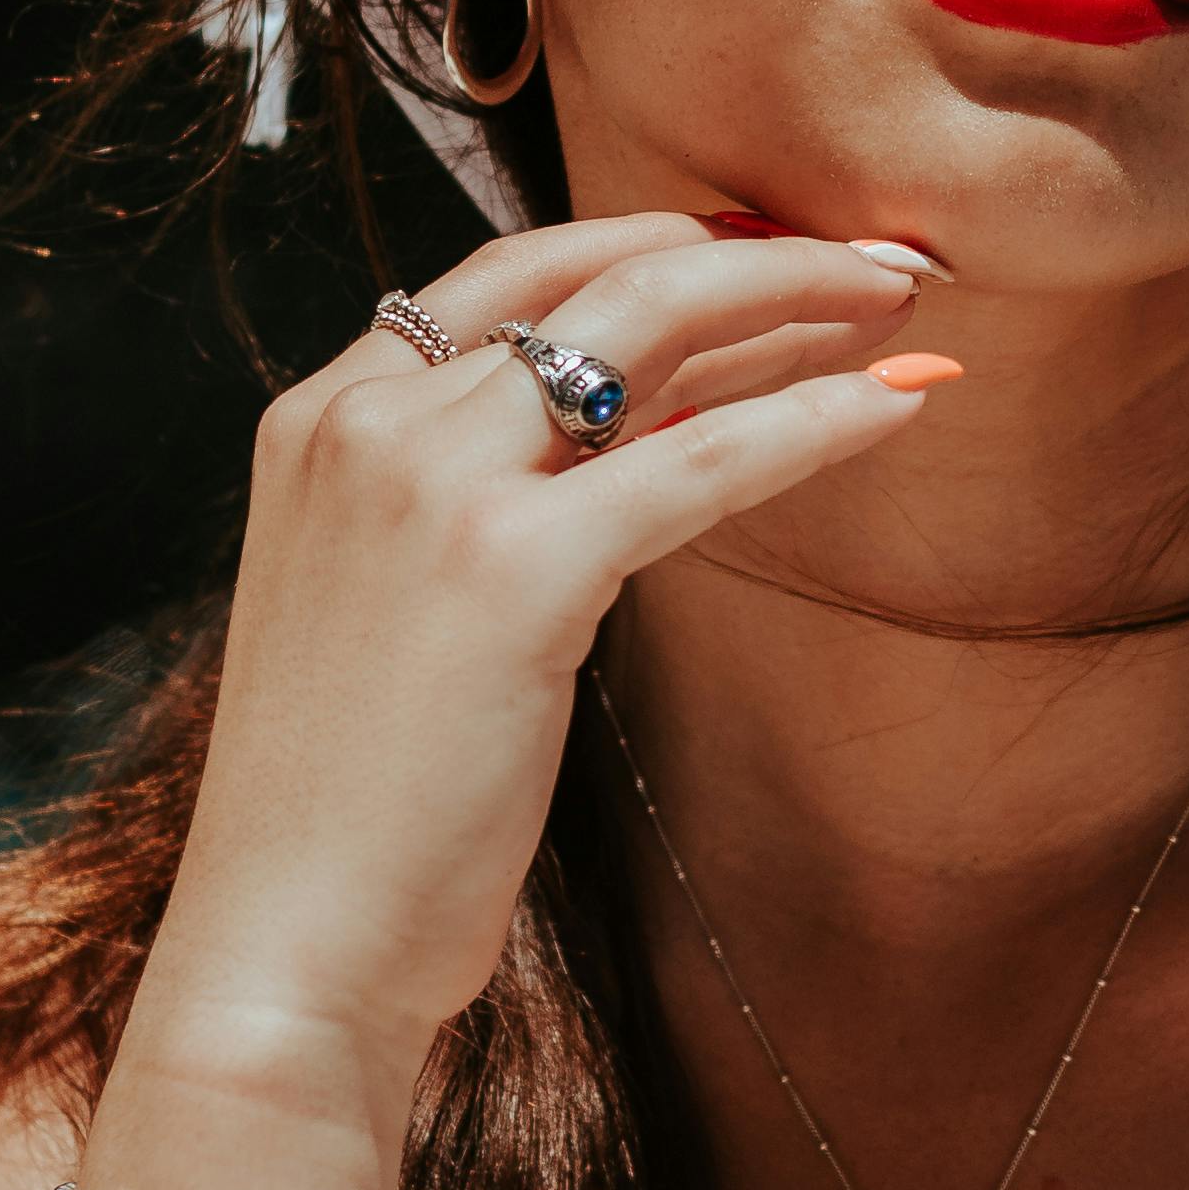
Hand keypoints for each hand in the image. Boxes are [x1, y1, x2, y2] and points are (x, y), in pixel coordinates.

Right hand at [122, 216, 937, 1114]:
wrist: (286, 943)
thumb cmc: (349, 810)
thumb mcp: (395, 609)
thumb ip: (483, 504)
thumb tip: (643, 437)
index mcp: (320, 418)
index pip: (507, 277)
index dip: (644, 246)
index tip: (755, 254)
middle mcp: (366, 421)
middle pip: (591, 275)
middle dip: (747, 248)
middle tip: (867, 256)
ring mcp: (431, 484)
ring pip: (651, 327)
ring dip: (797, 296)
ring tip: (902, 297)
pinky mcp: (512, 569)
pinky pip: (700, 459)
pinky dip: (815, 418)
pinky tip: (902, 400)